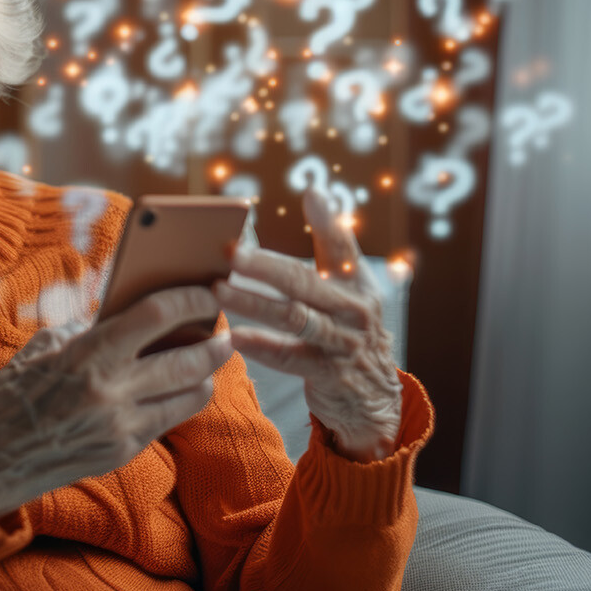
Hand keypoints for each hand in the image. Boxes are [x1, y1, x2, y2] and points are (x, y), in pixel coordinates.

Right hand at [0, 287, 233, 519]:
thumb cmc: (8, 397)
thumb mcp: (40, 350)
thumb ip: (86, 331)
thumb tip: (127, 315)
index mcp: (87, 355)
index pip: (156, 315)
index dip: (190, 299)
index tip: (208, 291)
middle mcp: (111, 392)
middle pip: (189, 360)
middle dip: (216, 343)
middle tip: (224, 331)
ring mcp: (121, 427)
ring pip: (191, 397)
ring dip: (206, 375)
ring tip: (208, 361)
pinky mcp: (123, 452)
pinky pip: (167, 420)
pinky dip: (178, 400)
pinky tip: (177, 388)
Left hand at [213, 189, 402, 461]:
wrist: (373, 399)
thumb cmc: (349, 332)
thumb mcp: (348, 289)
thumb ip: (331, 244)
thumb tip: (315, 192)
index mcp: (356, 284)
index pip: (343, 247)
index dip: (328, 222)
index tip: (310, 193)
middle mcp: (355, 311)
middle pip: (304, 282)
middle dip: (264, 266)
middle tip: (229, 252)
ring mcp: (344, 344)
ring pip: (294, 318)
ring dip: (252, 303)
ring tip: (218, 291)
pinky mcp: (330, 375)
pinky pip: (291, 357)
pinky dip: (262, 346)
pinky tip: (234, 337)